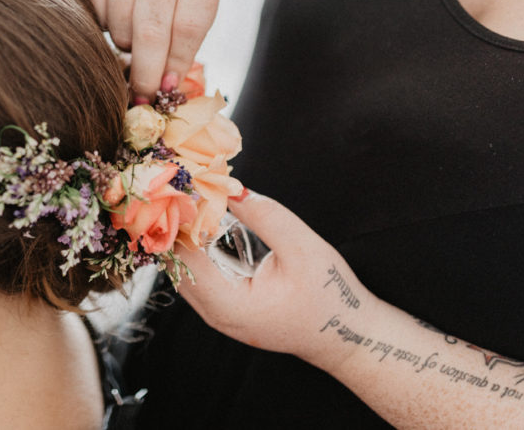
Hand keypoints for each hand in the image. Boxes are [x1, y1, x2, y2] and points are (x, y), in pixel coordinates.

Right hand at [75, 0, 219, 98]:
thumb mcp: (192, 3)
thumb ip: (185, 43)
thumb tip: (165, 88)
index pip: (189, 27)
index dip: (177, 64)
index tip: (168, 88)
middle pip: (151, 30)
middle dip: (146, 71)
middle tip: (143, 95)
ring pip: (120, 26)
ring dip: (125, 45)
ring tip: (132, 32)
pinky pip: (95, 16)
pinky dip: (103, 28)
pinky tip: (113, 15)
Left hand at [175, 192, 376, 369]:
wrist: (347, 337)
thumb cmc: (330, 296)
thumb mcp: (302, 248)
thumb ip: (264, 216)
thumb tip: (230, 187)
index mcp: (228, 305)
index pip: (184, 255)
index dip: (182, 219)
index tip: (188, 186)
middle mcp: (215, 315)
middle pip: (176, 264)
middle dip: (180, 226)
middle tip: (190, 188)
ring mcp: (218, 317)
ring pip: (184, 272)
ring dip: (188, 238)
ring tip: (199, 203)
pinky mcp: (225, 312)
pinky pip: (199, 278)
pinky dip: (199, 251)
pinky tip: (210, 227)